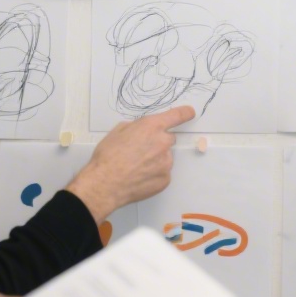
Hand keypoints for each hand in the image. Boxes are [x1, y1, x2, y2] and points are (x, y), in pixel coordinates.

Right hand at [67, 105, 195, 223]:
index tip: (190, 113)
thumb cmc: (108, 156)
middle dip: (158, 142)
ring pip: (165, 157)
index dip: (184, 113)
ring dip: (155, 160)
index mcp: (151, 127)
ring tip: (136, 167)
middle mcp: (163, 143)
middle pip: (169, 139)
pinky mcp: (165, 179)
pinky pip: (163, 173)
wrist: (105, 183)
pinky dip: (154, 174)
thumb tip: (141, 130)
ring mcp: (166, 163)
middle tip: (141, 151)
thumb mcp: (118, 131)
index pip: (176, 116)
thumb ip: (136, 127)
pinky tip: (139, 177)